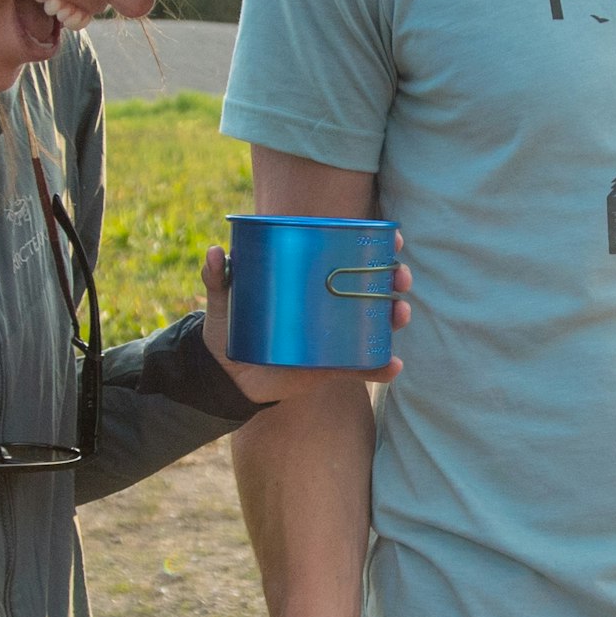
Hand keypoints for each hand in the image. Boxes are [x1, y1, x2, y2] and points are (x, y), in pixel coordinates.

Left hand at [200, 240, 408, 407]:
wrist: (226, 376)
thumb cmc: (229, 330)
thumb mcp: (223, 302)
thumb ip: (218, 279)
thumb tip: (216, 252)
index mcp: (310, 282)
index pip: (349, 257)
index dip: (376, 246)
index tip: (394, 240)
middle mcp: (329, 306)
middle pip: (373, 287)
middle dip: (395, 279)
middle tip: (399, 277)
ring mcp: (334, 336)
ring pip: (377, 324)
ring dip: (396, 316)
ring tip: (399, 313)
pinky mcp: (332, 366)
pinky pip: (363, 366)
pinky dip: (382, 367)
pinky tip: (393, 366)